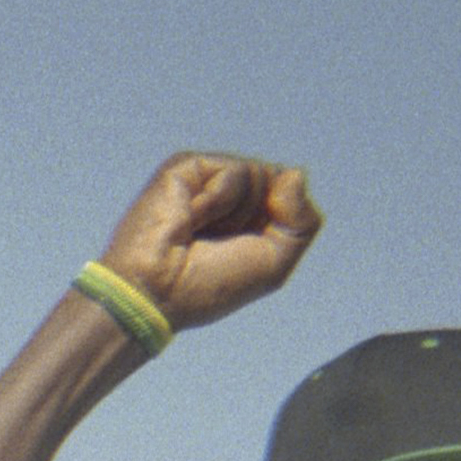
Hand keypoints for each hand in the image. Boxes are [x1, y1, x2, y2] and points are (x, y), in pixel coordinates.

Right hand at [100, 152, 322, 332]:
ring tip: (199, 232)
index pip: (288, 192)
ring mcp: (203, 179)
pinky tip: (190, 219)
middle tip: (219, 242)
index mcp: (246, 216)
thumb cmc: (208, 286)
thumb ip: (303, 220)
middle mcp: (225, 194)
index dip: (281, 220)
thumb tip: (293, 173)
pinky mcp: (184, 168)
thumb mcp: (275, 262)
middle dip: (260, 216)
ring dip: (236, 213)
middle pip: (276, 179)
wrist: (157, 292)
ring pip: (257, 172)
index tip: (247, 248)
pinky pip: (232, 171)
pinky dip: (218, 201)